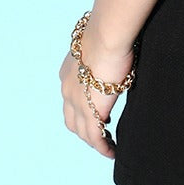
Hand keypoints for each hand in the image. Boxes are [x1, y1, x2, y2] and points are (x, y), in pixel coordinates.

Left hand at [60, 23, 135, 159]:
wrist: (106, 36)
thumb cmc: (108, 33)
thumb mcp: (101, 46)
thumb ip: (103, 54)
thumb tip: (116, 48)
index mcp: (68, 72)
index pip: (70, 98)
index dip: (80, 107)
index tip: (95, 110)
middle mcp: (67, 90)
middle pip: (71, 119)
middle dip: (84, 128)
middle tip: (100, 131)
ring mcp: (76, 103)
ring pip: (82, 132)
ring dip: (94, 140)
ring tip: (107, 145)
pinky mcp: (90, 113)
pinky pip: (95, 138)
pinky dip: (103, 147)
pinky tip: (111, 151)